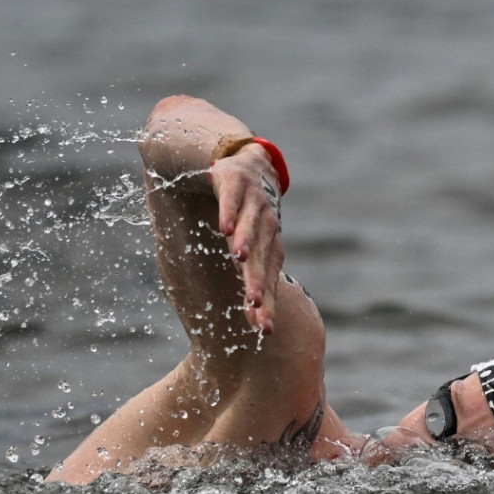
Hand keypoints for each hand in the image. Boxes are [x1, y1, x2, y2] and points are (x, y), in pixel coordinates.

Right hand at [210, 144, 283, 333]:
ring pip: (249, 226)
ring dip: (245, 242)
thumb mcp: (250, 247)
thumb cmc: (246, 216)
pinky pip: (231, 199)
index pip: (268, 281)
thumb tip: (252, 318)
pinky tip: (223, 227)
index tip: (263, 329)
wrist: (243, 164)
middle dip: (257, 281)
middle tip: (252, 303)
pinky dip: (228, 212)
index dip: (266, 304)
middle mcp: (267, 227)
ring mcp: (253, 203)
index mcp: (270, 247)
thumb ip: (251, 277)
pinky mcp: (236, 183)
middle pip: (261, 259)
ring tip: (239, 259)